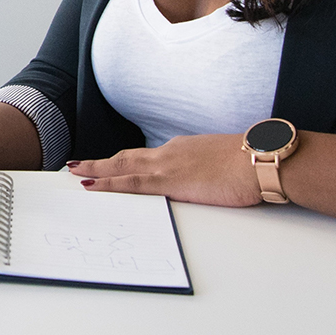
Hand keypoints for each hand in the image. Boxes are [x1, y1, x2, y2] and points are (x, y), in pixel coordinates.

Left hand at [67, 134, 261, 206]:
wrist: (261, 159)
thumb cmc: (251, 163)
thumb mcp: (224, 164)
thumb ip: (207, 169)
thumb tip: (206, 178)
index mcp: (182, 149)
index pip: (146, 156)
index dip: (124, 160)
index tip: (110, 163)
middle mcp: (169, 153)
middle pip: (126, 157)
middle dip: (101, 162)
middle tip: (77, 164)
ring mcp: (167, 166)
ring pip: (121, 167)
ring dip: (95, 170)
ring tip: (74, 172)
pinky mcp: (170, 181)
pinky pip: (129, 183)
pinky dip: (107, 183)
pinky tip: (91, 185)